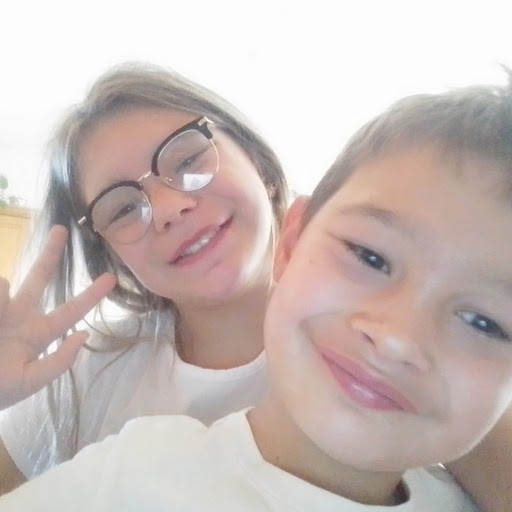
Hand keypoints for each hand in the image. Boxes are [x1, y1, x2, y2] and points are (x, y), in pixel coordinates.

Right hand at [0, 225, 115, 409]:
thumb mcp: (30, 381)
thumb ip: (58, 362)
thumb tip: (83, 335)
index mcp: (38, 332)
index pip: (71, 311)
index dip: (91, 295)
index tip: (111, 277)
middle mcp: (20, 315)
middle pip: (38, 278)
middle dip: (50, 254)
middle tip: (61, 229)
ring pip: (4, 286)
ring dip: (1, 294)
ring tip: (1, 319)